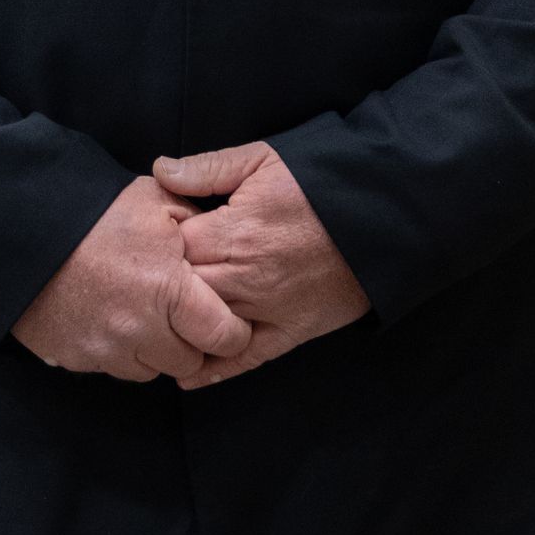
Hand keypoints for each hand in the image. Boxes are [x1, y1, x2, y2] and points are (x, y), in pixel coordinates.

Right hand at [12, 176, 253, 383]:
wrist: (20, 230)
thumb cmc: (92, 212)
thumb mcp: (153, 200)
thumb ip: (196, 223)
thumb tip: (219, 240)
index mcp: (168, 290)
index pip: (224, 336)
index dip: (231, 330)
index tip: (225, 318)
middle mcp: (140, 330)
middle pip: (189, 362)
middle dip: (191, 340)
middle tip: (179, 312)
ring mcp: (105, 349)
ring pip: (151, 370)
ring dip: (154, 349)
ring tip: (141, 312)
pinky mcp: (76, 358)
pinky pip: (113, 368)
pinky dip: (119, 350)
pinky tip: (109, 317)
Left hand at [151, 142, 369, 385]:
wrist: (384, 217)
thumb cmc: (322, 183)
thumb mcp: (264, 160)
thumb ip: (208, 167)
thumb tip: (159, 171)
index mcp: (236, 231)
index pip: (172, 247)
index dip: (157, 244)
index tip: (150, 240)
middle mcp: (247, 276)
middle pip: (182, 292)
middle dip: (164, 286)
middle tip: (152, 280)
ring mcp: (268, 309)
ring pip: (206, 328)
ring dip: (182, 326)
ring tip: (160, 322)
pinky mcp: (291, 332)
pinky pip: (245, 359)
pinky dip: (215, 371)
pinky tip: (187, 374)